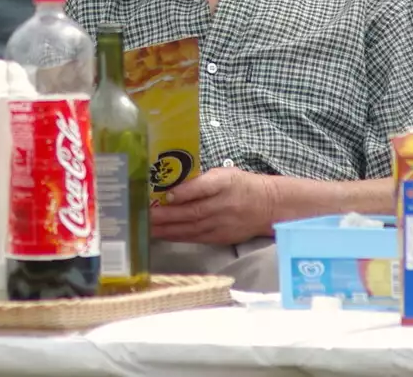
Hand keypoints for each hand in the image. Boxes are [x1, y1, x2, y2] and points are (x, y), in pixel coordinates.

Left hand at [149, 167, 278, 245]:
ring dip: (168, 228)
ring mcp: (222, 224)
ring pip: (192, 227)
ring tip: (147, 227)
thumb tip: (172, 187)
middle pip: (192, 211)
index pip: (203, 187)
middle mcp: (223, 205)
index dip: (184, 193)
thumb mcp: (224, 174)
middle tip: (144, 215)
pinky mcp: (221, 237)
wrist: (268, 206)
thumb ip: (200, 180)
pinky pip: (196, 237)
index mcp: (224, 183)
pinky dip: (178, 236)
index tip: (166, 196)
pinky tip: (163, 235)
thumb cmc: (240, 185)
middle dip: (166, 215)